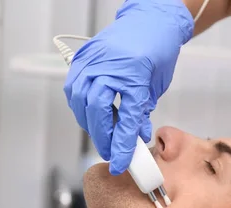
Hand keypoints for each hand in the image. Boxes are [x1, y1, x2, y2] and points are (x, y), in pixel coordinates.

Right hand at [63, 0, 193, 174]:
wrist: (149, 20)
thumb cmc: (156, 49)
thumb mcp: (154, 86)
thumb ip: (141, 113)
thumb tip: (135, 138)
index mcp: (133, 75)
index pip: (125, 120)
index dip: (122, 146)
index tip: (120, 163)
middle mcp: (108, 68)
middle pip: (97, 112)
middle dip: (103, 138)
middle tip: (111, 153)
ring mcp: (92, 61)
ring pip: (81, 102)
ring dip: (90, 124)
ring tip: (103, 135)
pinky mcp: (82, 59)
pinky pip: (74, 89)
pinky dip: (81, 106)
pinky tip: (92, 115)